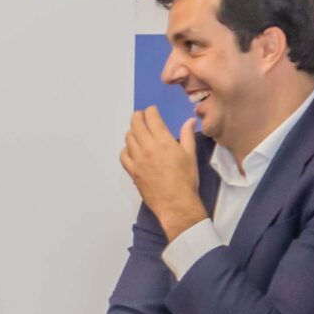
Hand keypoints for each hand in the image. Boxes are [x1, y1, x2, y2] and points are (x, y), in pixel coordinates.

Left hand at [121, 108, 208, 241]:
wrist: (175, 203)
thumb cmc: (186, 179)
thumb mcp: (190, 155)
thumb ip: (188, 135)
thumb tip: (190, 120)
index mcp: (163, 141)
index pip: (151, 118)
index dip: (150, 111)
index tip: (152, 110)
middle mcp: (147, 147)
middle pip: (135, 124)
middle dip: (138, 116)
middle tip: (142, 116)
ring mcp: (137, 159)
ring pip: (128, 138)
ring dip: (132, 131)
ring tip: (138, 132)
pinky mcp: (131, 171)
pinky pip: (123, 154)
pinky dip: (126, 148)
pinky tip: (132, 149)